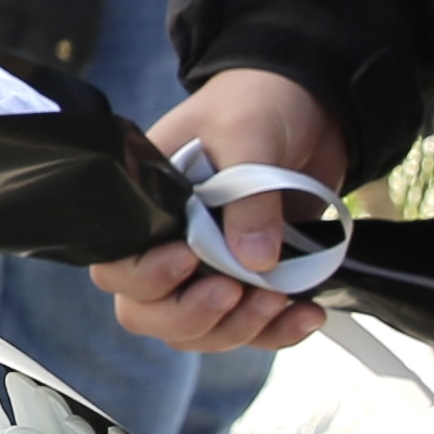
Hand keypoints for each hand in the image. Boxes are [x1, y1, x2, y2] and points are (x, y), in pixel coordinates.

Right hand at [91, 68, 345, 352]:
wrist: (314, 102)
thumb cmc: (259, 101)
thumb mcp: (247, 132)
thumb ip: (247, 196)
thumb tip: (255, 264)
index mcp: (148, 202)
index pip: (118, 264)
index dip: (147, 276)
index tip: (188, 258)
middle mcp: (170, 241)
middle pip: (150, 312)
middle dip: (190, 316)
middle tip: (233, 291)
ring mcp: (210, 266)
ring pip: (200, 331)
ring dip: (237, 328)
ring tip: (279, 299)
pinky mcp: (253, 279)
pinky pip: (250, 327)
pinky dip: (277, 332)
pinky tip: (306, 315)